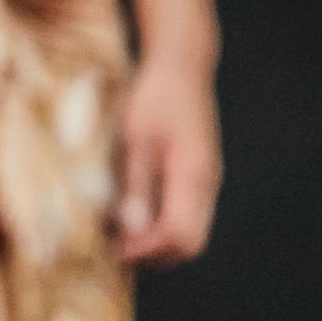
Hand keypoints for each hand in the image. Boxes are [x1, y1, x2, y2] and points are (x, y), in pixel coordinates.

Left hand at [114, 57, 220, 267]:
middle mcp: (207, 183)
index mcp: (192, 174)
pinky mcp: (199, 176)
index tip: (115, 249)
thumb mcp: (136, 139)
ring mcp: (207, 181)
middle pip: (190, 243)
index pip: (180, 236)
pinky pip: (187, 215)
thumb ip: (136, 186)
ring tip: (120, 235)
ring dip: (158, 243)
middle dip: (154, 254)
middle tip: (116, 247)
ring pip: (191, 233)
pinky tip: (134, 216)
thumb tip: (130, 231)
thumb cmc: (155, 97)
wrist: (181, 66)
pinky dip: (163, 227)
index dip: (148, 249)